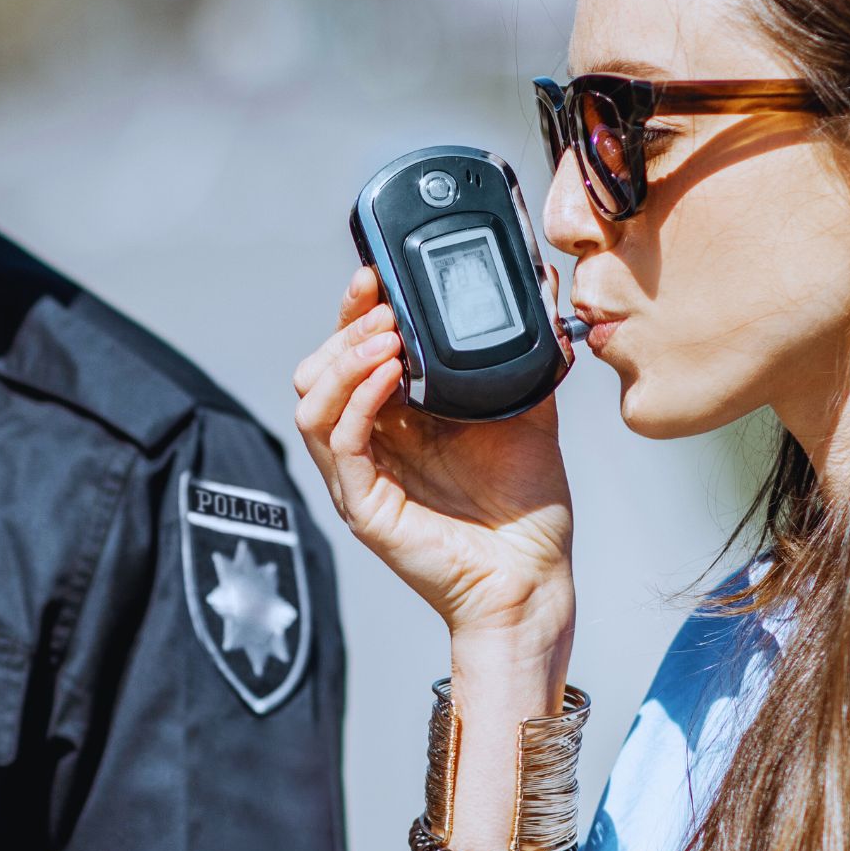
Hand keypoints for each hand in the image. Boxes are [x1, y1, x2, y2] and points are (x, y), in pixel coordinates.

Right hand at [292, 266, 576, 645]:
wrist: (533, 575)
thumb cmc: (526, 507)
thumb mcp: (525, 410)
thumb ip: (521, 355)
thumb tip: (537, 292)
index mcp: (398, 419)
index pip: (352, 354)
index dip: (356, 311)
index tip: (376, 275)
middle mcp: (371, 444)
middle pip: (317, 372)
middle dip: (345, 328)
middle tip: (383, 304)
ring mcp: (360, 476)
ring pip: (312, 403)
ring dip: (344, 359)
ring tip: (386, 336)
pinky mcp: (363, 506)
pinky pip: (339, 443)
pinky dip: (357, 400)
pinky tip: (390, 374)